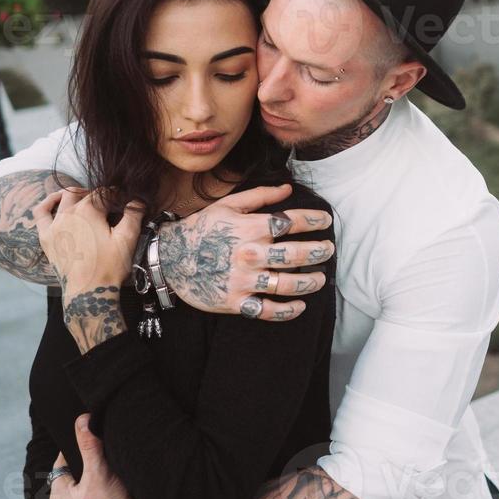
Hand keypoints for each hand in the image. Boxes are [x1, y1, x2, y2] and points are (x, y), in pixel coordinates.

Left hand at [36, 190, 141, 294]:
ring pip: (63, 198)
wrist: (88, 291)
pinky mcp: (46, 237)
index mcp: (88, 210)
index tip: (126, 201)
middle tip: (111, 205)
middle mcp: (68, 213)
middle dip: (99, 195)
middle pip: (84, 194)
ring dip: (76, 194)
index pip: (105, 192)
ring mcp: (54, 225)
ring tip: (87, 198)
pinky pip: (40, 213)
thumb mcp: (127, 238)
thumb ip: (134, 214)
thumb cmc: (109, 265)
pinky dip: (47, 203)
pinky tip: (56, 201)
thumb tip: (138, 199)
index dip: (118, 194)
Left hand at [50, 415, 132, 498]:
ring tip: (104, 477)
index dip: (70, 450)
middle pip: (69, 481)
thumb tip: (82, 419)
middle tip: (96, 456)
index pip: (59, 465)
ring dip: (88, 487)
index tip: (81, 438)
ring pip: (79, 497)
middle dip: (81, 468)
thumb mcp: (99, 471)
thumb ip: (89, 446)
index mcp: (59, 494)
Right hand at [156, 184, 333, 320]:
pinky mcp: (236, 302)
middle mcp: (250, 254)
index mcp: (251, 228)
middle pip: (296, 255)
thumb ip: (260, 196)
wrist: (168, 259)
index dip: (315, 220)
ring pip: (287, 285)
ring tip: (320, 278)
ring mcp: (244, 280)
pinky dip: (287, 311)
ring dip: (310, 282)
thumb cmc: (201, 229)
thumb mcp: (228, 206)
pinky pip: (267, 310)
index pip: (293, 222)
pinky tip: (300, 306)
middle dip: (320, 252)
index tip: (326, 221)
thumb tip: (288, 188)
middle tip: (329, 250)